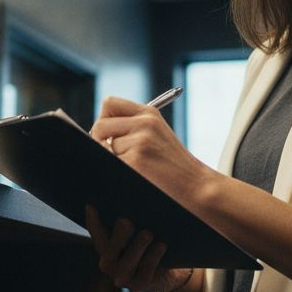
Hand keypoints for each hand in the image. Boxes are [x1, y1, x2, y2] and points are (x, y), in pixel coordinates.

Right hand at [86, 206, 193, 291]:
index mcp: (107, 248)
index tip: (92, 205)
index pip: (96, 234)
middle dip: (117, 235)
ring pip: (126, 263)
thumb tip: (133, 185)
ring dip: (137, 247)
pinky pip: (145, 271)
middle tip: (127, 220)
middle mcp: (110, 264)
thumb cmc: (153, 243)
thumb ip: (133, 216)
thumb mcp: (141, 229)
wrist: (173, 271)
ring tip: (148, 233)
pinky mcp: (141, 286)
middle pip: (108, 250)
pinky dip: (154, 257)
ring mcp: (124, 277)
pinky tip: (162, 245)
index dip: (92, 221)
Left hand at [89, 95, 217, 207]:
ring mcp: (141, 141)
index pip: (109, 103)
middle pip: (100, 125)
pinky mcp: (136, 160)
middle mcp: (145, 123)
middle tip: (113, 156)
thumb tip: (95, 133)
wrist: (196, 187)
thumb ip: (131, 127)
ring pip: (103, 147)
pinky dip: (116, 172)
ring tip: (134, 168)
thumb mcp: (156, 136)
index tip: (108, 136)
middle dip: (99, 142)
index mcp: (149, 114)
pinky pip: (109, 163)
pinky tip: (134, 176)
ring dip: (112, 160)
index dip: (104, 120)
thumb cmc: (173, 166)